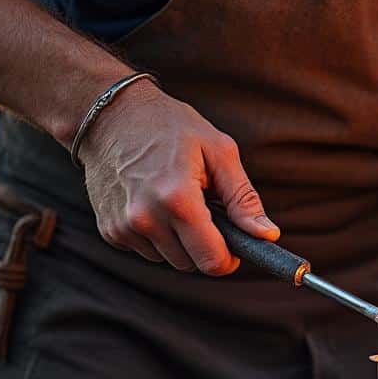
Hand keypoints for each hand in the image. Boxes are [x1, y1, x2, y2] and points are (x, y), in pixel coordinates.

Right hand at [77, 80, 277, 273]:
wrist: (111, 114)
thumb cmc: (170, 127)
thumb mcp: (218, 152)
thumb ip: (244, 199)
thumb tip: (268, 236)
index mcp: (178, 199)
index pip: (212, 261)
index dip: (229, 259)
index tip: (234, 244)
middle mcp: (145, 219)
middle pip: (191, 264)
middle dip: (204, 245)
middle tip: (205, 210)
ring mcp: (123, 227)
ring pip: (169, 259)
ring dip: (180, 241)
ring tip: (176, 200)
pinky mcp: (109, 230)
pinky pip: (146, 250)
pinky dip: (156, 235)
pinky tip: (154, 203)